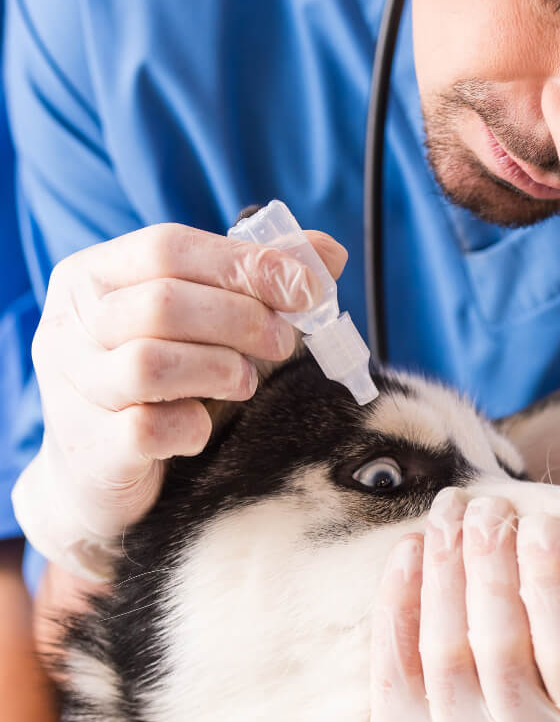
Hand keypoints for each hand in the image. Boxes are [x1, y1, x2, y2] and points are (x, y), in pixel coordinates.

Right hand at [12, 222, 345, 577]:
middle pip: (162, 303)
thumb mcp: (199, 322)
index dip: (245, 264)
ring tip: (244, 382)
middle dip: (243, 319)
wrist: (94, 474)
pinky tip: (202, 427)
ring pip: (150, 363)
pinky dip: (190, 427)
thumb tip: (327, 253)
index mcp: (92, 277)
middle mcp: (70, 326)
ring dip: (219, 369)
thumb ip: (256, 281)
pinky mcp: (90, 448)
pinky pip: (147, 429)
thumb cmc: (156, 385)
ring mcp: (73, 388)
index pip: (167, 247)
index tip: (307, 287)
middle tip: (284, 342)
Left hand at [368, 468, 559, 721]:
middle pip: (500, 647)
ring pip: (444, 654)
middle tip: (488, 504)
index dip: (553, 582)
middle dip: (490, 563)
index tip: (542, 521)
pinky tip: (410, 551)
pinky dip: (398, 604)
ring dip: (443, 571)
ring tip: (450, 513)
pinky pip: (394, 671)